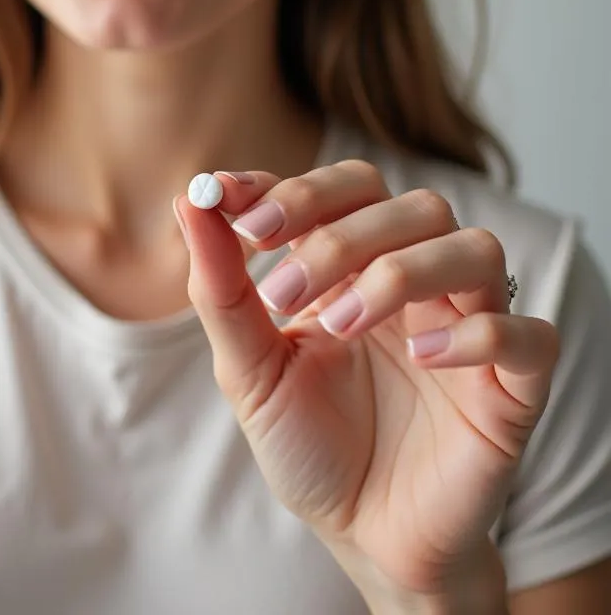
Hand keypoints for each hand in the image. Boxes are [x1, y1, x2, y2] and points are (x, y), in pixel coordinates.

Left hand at [177, 162, 558, 605]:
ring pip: (472, 249)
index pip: (343, 189)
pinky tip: (421, 358)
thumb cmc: (307, 443)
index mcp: (356, 268)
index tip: (230, 203)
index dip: (291, 186)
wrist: (362, 536)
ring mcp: (468, 329)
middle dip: (339, 234)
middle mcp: (418, 284)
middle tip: (281, 290)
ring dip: (398, 273)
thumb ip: (222, 288)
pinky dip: (475, 334)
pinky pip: (530, 334)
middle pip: (410, 205)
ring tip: (340, 328)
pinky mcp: (513, 388)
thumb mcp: (250, 368)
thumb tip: (191, 199)